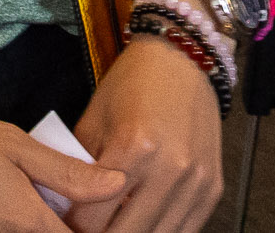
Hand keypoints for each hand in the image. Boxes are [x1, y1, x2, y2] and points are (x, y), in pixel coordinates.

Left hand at [69, 35, 223, 232]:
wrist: (182, 59)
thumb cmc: (133, 83)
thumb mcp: (94, 118)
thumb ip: (77, 166)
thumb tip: (61, 205)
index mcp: (133, 147)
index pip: (92, 217)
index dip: (72, 226)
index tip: (65, 222)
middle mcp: (169, 168)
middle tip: (88, 228)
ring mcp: (196, 182)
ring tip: (114, 225)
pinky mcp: (213, 190)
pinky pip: (184, 232)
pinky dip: (161, 232)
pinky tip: (143, 222)